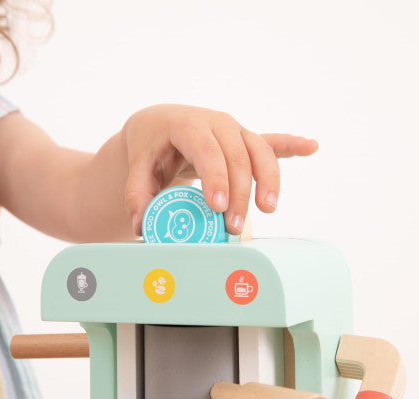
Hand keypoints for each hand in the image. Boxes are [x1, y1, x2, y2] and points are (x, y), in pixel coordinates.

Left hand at [123, 104, 317, 235]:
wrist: (161, 124)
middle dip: (240, 193)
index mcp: (187, 125)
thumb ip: (137, 194)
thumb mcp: (139, 166)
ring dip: (268, 180)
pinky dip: (290, 144)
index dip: (216, 178)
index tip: (217, 207)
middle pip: (238, 156)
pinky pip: (270, 141)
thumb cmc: (151, 146)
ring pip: (259, 152)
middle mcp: (216, 123)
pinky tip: (311, 146)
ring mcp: (234, 130)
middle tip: (233, 227)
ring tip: (268, 208)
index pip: (207, 151)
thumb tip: (141, 225)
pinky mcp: (245, 139)